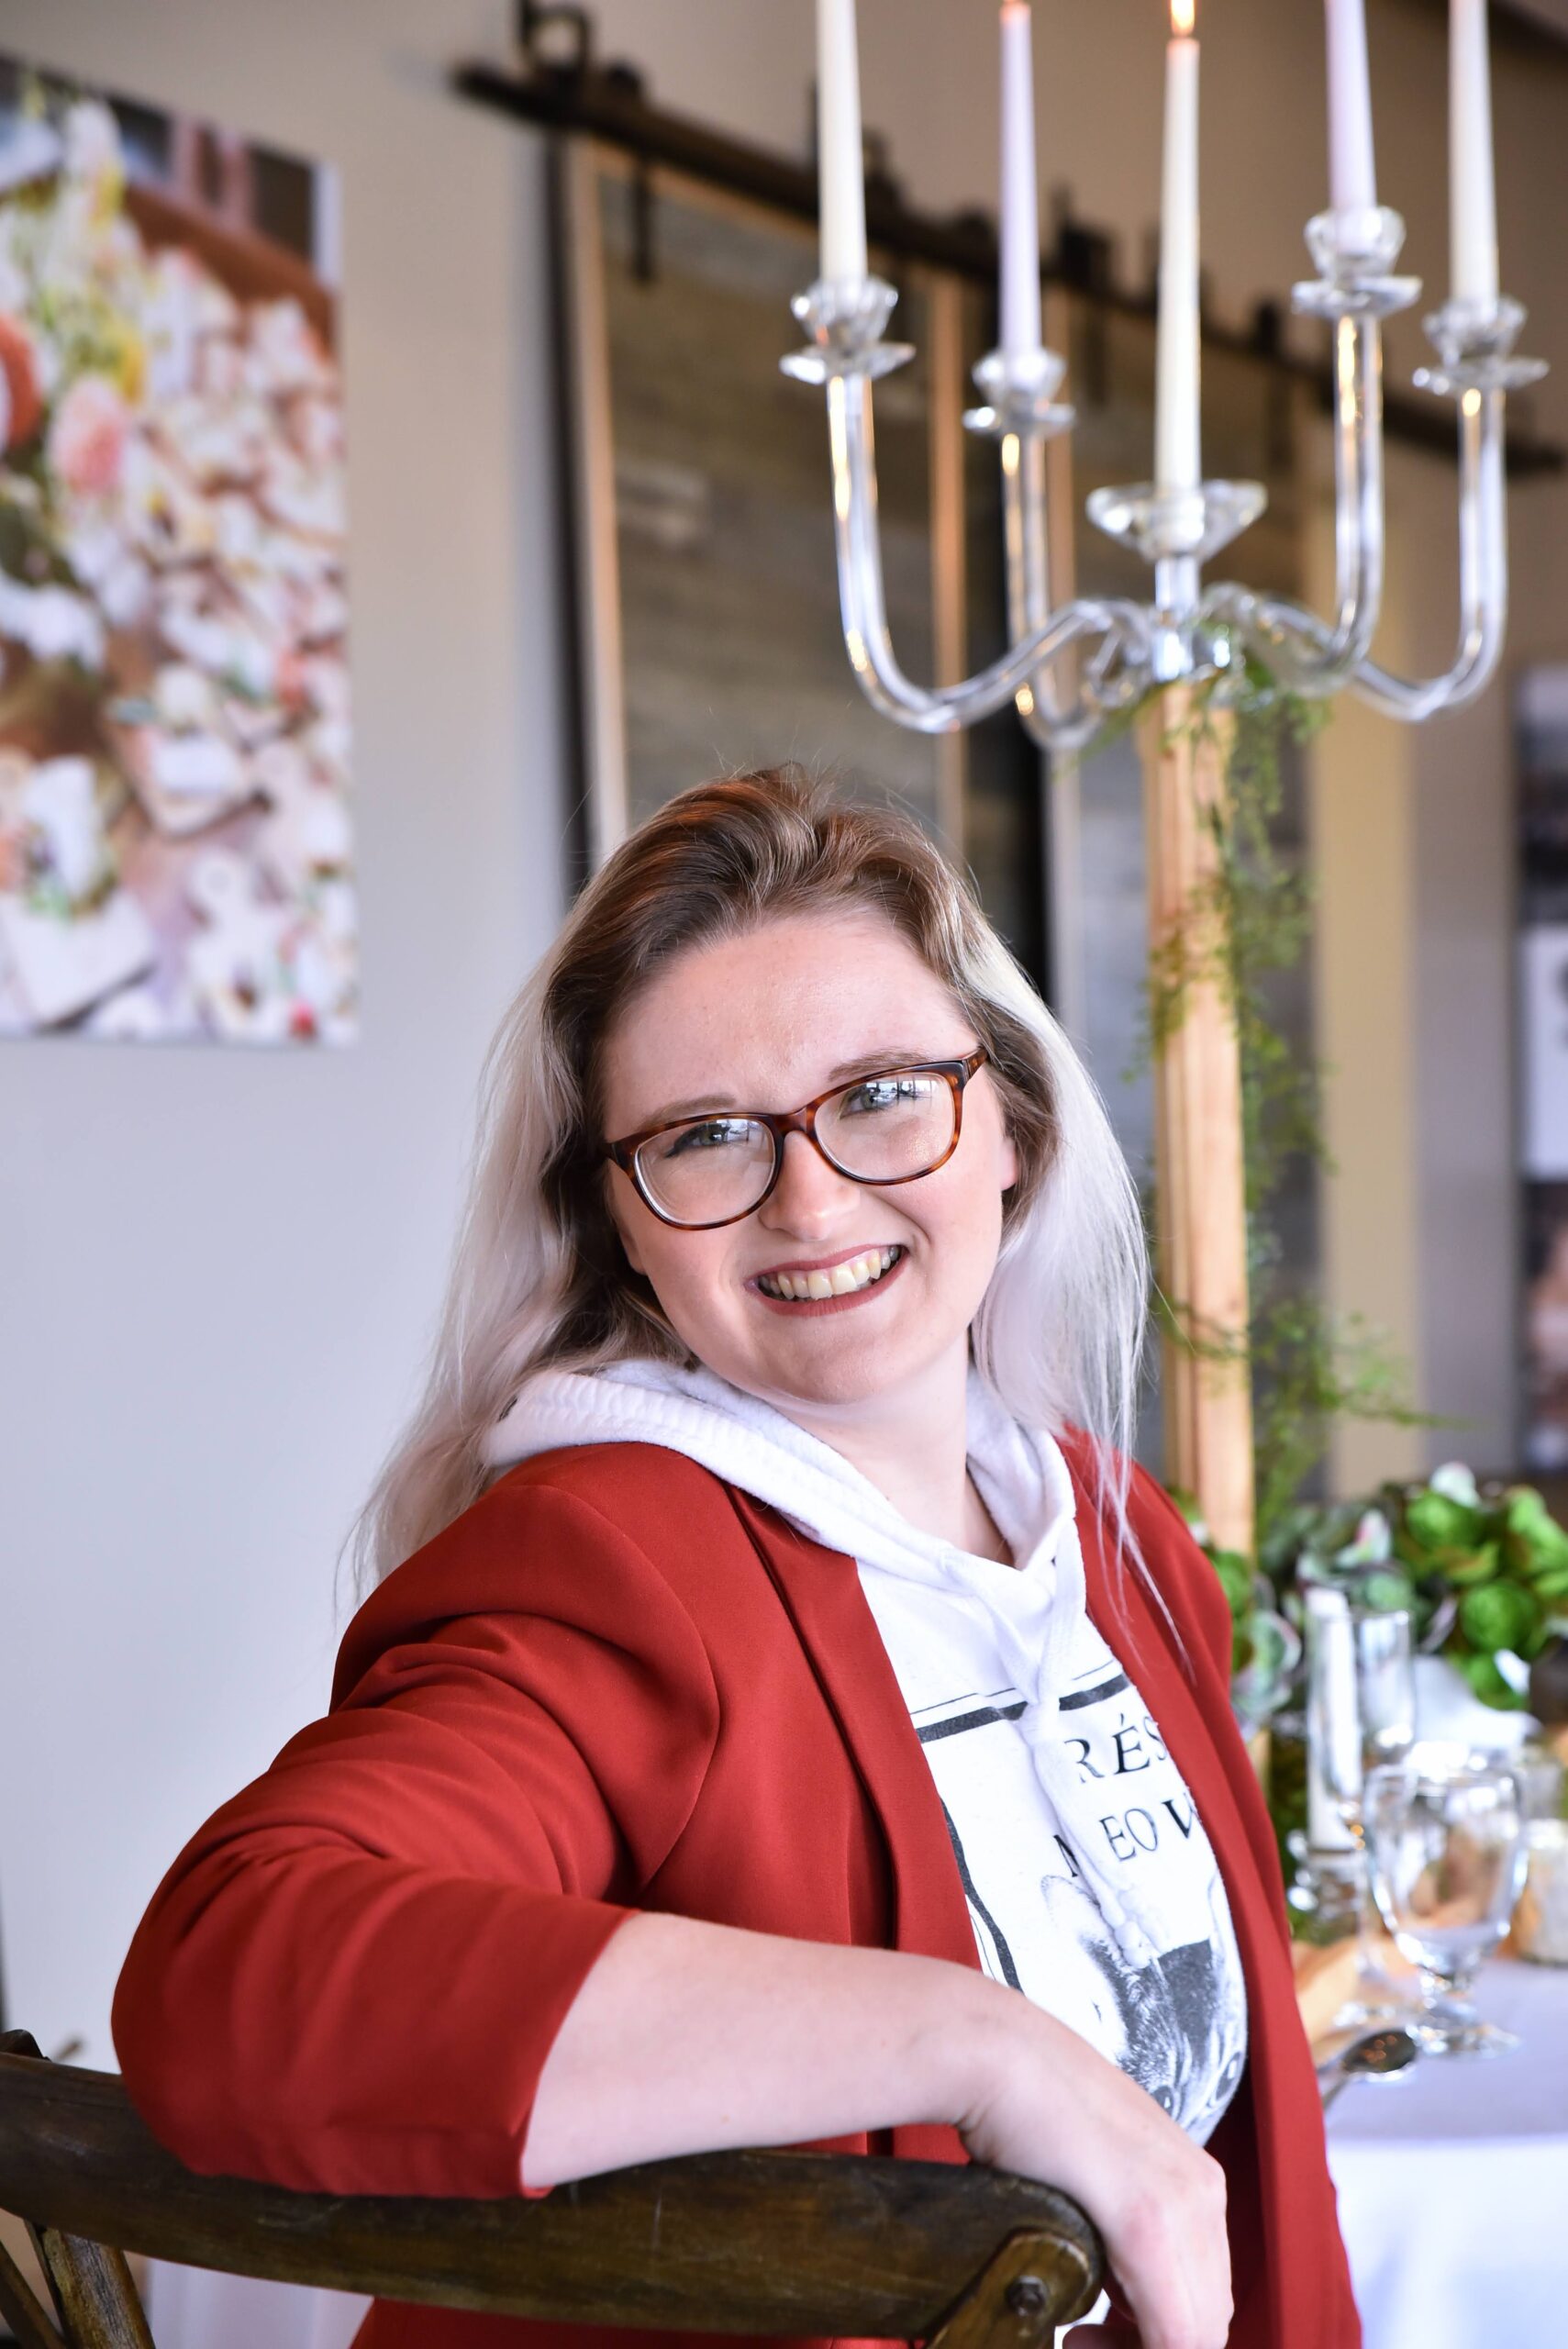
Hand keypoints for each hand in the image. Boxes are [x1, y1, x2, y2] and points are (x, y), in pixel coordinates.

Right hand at [954, 1995, 1230, 2348]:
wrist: (998, 2054)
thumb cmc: (1025, 2107)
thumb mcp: (1092, 2166)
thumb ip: (1113, 2216)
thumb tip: (1106, 2284)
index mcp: (1193, 2180)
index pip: (1205, 2295)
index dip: (1158, 2337)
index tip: (1098, 2337)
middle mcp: (1202, 2191)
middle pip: (1209, 2318)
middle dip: (1150, 2345)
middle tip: (1084, 2342)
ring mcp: (1182, 2203)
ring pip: (1199, 2329)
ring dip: (1143, 2348)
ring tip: (1080, 2341)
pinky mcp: (1149, 2220)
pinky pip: (1177, 2330)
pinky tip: (1080, 2336)